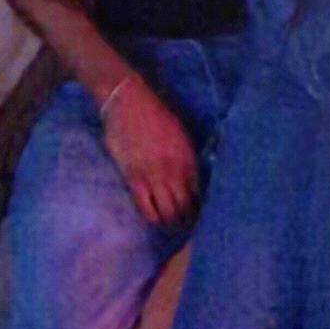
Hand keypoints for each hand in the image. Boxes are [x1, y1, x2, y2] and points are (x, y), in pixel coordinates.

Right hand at [102, 76, 199, 226]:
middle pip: (184, 207)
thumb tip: (193, 179)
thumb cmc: (156, 115)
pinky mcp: (133, 178)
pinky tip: (155, 219)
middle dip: (187, 220)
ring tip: (172, 225)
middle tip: (187, 226)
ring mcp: (153, 175)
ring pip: (167, 211)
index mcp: (188, 159)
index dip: (200, 207)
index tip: (200, 214)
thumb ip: (187, 158)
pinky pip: (145, 207)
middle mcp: (174, 170)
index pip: (199, 193)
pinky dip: (152, 217)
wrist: (129, 102)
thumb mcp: (181, 135)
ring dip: (170, 221)